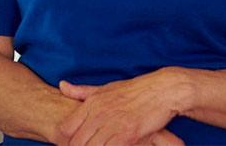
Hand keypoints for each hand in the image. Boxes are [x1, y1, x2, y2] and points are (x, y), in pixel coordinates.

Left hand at [56, 69, 188, 145]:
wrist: (163, 90)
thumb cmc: (134, 90)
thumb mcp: (105, 88)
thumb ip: (82, 91)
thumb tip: (62, 86)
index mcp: (92, 102)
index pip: (66, 128)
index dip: (66, 141)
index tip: (73, 144)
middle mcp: (100, 113)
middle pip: (76, 143)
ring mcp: (113, 125)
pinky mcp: (128, 135)